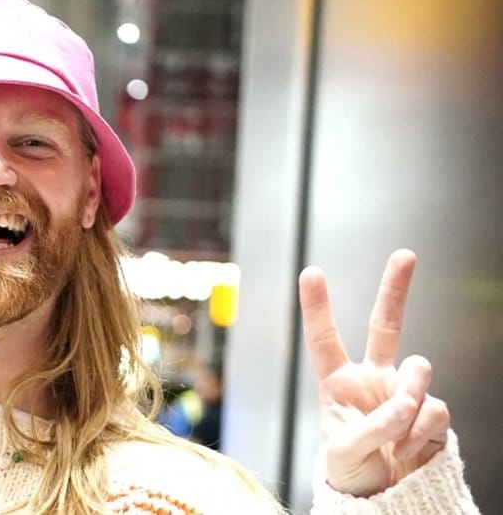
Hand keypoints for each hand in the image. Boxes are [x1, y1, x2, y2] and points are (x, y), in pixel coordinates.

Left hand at [299, 249, 449, 496]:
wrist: (384, 495)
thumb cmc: (351, 468)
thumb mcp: (343, 451)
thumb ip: (370, 427)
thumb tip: (404, 406)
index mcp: (338, 383)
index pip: (325, 340)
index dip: (317, 307)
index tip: (310, 272)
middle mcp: (373, 379)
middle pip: (387, 326)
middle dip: (396, 289)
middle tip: (406, 255)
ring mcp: (405, 391)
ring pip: (419, 371)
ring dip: (408, 401)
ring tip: (395, 432)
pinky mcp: (432, 411)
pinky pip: (435, 409)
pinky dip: (421, 432)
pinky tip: (408, 449)